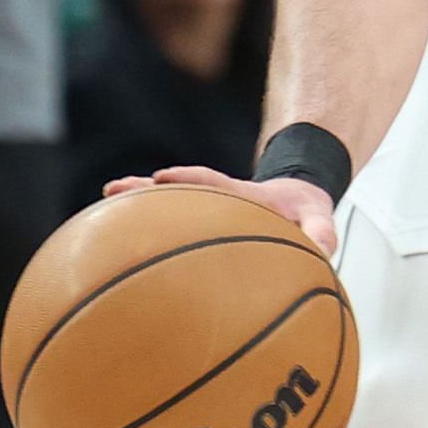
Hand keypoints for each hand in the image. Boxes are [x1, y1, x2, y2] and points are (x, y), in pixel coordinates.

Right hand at [102, 165, 338, 259]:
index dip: (191, 180)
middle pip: (176, 192)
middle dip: (146, 191)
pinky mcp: (202, 225)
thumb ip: (322, 231)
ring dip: (137, 207)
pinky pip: (171, 227)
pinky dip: (147, 231)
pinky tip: (116, 245)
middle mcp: (217, 202)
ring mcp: (206, 212)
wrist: (297, 201)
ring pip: (166, 208)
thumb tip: (325, 250)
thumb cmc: (305, 215)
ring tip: (102, 205)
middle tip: (112, 188)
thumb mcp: (319, 219)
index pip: (213, 184)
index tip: (164, 178)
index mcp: (242, 198)